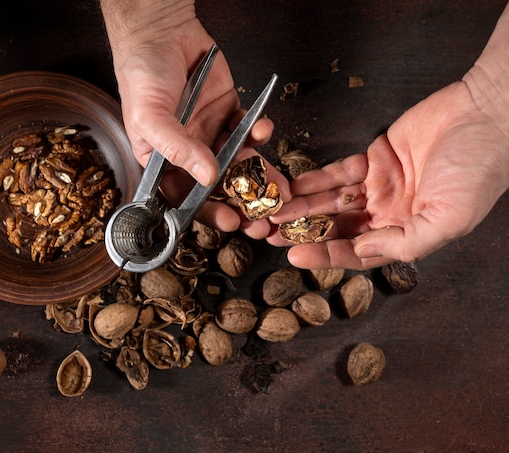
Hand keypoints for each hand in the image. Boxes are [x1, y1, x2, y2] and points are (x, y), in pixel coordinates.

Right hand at [100, 0, 273, 231]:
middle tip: (267, 215)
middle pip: (219, 186)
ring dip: (261, 175)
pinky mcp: (230, 113)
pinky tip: (263, 130)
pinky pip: (249, 130)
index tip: (233, 221)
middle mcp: (189, 152)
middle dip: (243, 202)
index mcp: (164, 162)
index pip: (187, 196)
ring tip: (280, 186)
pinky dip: (260, 132)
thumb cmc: (142, 75)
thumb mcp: (149, 117)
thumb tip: (208, 177)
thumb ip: (178, 148)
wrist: (161, 32)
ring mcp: (211, 133)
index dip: (210, 212)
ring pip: (240, 162)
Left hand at [268, 80, 508, 268]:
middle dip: (305, 233)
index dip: (326, 256)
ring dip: (303, 207)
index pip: (359, 252)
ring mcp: (380, 185)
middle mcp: (389, 213)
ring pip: (333, 202)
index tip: (295, 257)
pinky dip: (316, 179)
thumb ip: (404, 241)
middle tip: (271, 236)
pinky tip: (294, 186)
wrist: (487, 115)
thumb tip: (363, 250)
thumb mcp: (448, 219)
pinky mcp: (374, 157)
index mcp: (406, 232)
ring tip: (273, 212)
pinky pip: (338, 172)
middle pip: (339, 229)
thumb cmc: (478, 171)